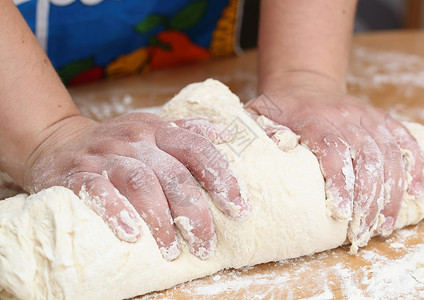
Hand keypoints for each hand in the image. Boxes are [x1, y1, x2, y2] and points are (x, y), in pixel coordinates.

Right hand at [23, 113, 249, 259]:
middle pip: (174, 175)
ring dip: (160, 220)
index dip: (222, 177)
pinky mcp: (78, 175)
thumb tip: (223, 134)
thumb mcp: (151, 128)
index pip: (197, 149)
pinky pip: (99, 192)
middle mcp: (134, 141)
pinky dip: (117, 213)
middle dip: (195, 213)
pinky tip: (133, 235)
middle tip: (205, 245)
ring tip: (171, 250)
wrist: (58, 141)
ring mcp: (105, 157)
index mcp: (157, 130)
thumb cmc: (116, 143)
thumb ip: (187, 131)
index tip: (239, 209)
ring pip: (141, 184)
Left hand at [247, 73, 423, 249]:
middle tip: (364, 231)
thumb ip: (260, 132)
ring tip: (385, 224)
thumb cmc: (279, 108)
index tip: (343, 212)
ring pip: (388, 154)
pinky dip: (414, 164)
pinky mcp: (380, 118)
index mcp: (314, 117)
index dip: (341, 182)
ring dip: (392, 192)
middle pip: (367, 157)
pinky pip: (404, 139)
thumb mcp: (258, 114)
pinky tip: (415, 190)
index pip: (334, 150)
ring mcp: (366, 116)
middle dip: (369, 198)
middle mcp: (345, 115)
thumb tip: (276, 149)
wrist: (302, 84)